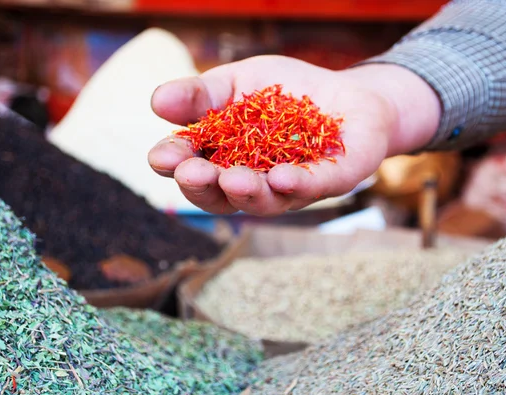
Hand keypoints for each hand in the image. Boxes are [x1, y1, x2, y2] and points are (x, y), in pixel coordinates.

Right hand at [148, 55, 439, 215]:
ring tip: (232, 179)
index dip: (175, 164)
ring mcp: (293, 186)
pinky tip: (281, 177)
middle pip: (223, 195)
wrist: (348, 93)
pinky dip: (297, 184)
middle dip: (204, 186)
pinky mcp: (331, 180)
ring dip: (247, 192)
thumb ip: (201, 94)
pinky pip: (313, 186)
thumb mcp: (237, 83)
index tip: (160, 156)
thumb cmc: (284, 93)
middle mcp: (255, 182)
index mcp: (225, 159)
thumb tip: (156, 101)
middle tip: (190, 173)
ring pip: (266, 200)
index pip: (193, 167)